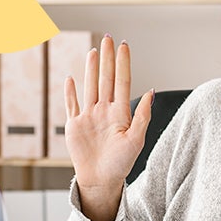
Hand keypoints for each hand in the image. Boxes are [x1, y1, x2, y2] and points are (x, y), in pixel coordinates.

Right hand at [64, 35, 153, 220]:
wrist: (101, 181)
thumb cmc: (121, 164)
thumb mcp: (136, 140)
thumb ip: (142, 115)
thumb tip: (150, 92)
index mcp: (120, 112)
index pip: (122, 81)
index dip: (123, 63)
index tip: (124, 45)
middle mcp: (104, 110)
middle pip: (105, 78)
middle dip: (107, 58)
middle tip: (108, 39)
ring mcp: (89, 116)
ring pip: (90, 86)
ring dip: (91, 69)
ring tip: (94, 51)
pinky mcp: (74, 125)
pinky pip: (71, 104)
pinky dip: (70, 91)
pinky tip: (72, 78)